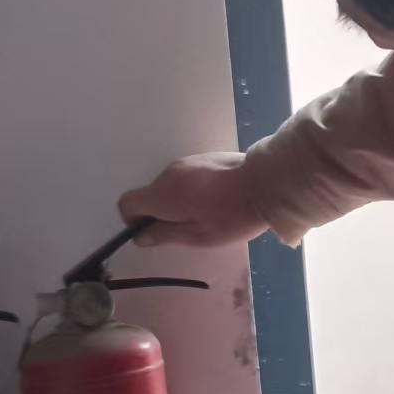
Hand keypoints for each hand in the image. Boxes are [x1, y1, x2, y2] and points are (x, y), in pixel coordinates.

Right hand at [118, 152, 269, 247]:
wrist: (267, 182)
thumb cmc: (232, 215)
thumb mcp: (199, 236)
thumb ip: (166, 235)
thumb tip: (140, 237)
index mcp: (163, 193)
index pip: (127, 202)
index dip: (134, 220)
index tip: (154, 231)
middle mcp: (169, 173)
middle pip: (150, 194)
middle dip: (161, 212)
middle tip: (190, 227)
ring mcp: (187, 161)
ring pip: (169, 185)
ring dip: (178, 200)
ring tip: (208, 213)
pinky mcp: (203, 157)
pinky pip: (185, 176)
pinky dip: (191, 189)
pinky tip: (216, 198)